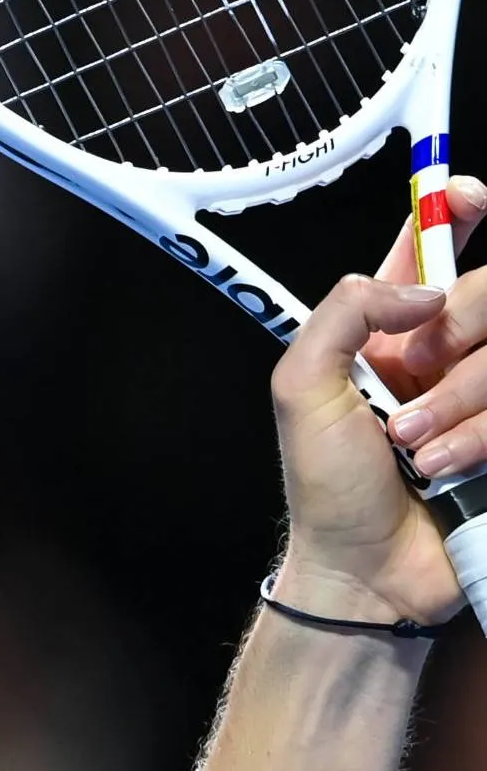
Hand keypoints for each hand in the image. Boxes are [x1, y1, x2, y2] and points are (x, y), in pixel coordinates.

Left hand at [269, 174, 486, 626]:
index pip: (428, 255)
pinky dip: (479, 438)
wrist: (368, 574)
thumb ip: (342, 314)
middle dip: (452, 342)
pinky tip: (448, 472)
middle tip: (405, 393)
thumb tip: (422, 287)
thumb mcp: (301, 389)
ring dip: (459, 407)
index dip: (451, 217)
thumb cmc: (327, 489)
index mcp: (390, 335)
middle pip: (485, 298)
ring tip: (415, 454)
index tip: (468, 196)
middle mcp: (449, 355)